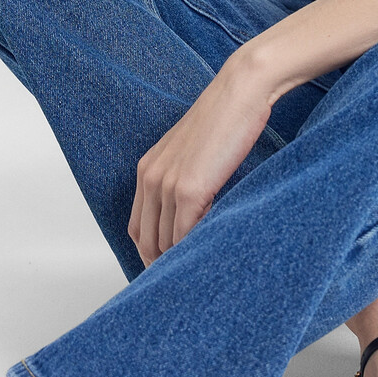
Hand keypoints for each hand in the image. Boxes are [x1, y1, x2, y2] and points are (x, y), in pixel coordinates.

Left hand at [128, 50, 272, 267]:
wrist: (240, 91)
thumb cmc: (226, 118)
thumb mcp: (194, 152)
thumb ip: (185, 181)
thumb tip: (193, 216)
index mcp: (147, 169)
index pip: (137, 228)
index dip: (150, 254)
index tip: (168, 270)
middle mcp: (150, 178)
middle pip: (146, 241)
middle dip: (161, 267)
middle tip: (184, 285)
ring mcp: (167, 184)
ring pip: (165, 243)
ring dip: (180, 262)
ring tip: (198, 277)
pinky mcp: (190, 190)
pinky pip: (184, 236)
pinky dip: (194, 251)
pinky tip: (210, 256)